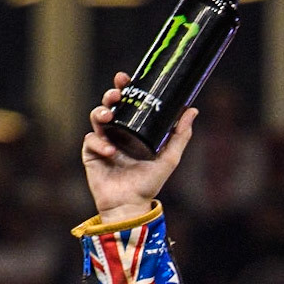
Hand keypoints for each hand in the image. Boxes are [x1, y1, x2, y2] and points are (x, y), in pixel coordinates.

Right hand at [81, 73, 196, 223]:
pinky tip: (111, 151)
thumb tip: (192, 109)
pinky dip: (100, 143)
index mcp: (133, 130)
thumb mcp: (169, 157)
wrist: (131, 205)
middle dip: (111, 95)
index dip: (125, 88)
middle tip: (117, 94)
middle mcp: (117, 133)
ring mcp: (103, 142)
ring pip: (97, 117)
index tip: (126, 78)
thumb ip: (180, 135)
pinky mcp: (91, 154)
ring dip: (101, 112)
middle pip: (110, 105)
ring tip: (109, 116)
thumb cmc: (149, 183)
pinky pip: (91, 140)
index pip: (128, 104)